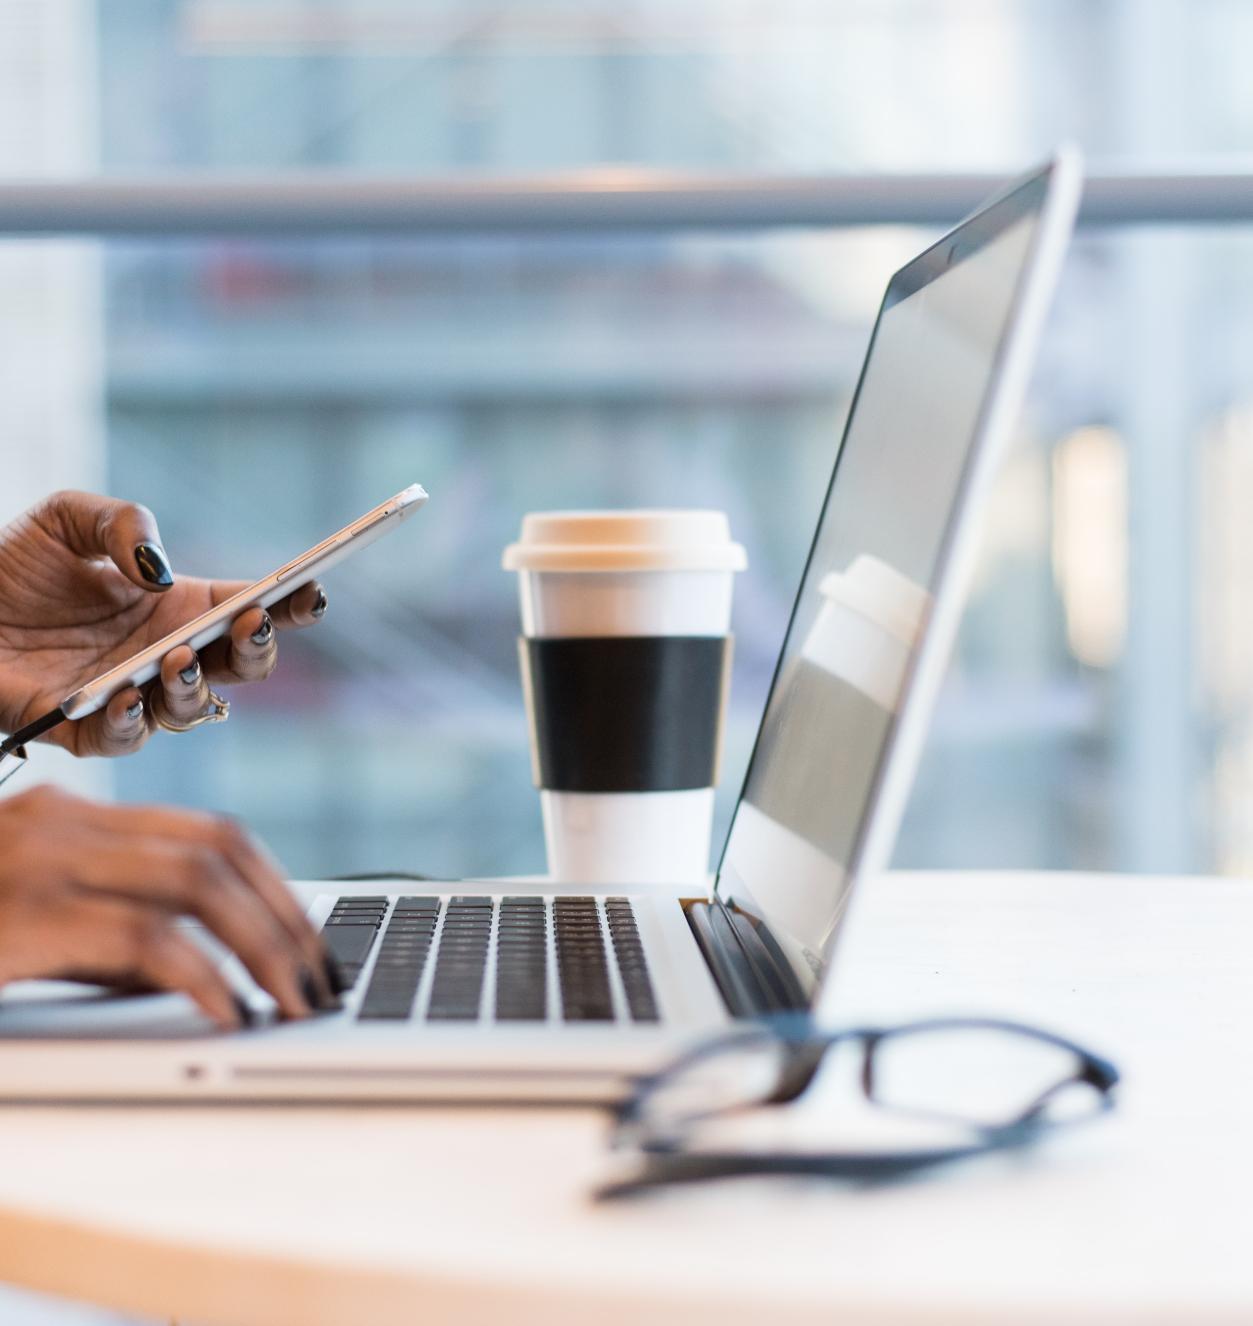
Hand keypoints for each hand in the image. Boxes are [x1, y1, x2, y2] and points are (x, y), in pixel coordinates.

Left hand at [0, 490, 326, 755]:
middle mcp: (167, 653)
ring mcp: (132, 693)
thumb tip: (163, 574)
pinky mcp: (82, 726)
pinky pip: (122, 738)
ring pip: (192, 709)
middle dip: (259, 649)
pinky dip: (131, 722)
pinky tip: (126, 697)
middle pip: (242, 665)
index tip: (312, 591)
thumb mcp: (68, 519)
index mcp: (180, 606)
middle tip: (251, 623)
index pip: (252, 608)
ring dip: (195, 688)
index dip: (291, 604)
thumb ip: (124, 523)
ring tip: (178, 658)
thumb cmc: (12, 565)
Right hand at [0, 785, 341, 1025]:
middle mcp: (62, 821)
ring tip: (296, 1000)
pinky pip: (145, 937)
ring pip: (198, 880)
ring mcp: (41, 857)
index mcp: (72, 819)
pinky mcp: (23, 910)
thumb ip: (111, 938)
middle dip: (287, 917)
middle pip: (219, 847)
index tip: (311, 943)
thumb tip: (204, 973)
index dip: (275, 888)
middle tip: (323, 980)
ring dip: (266, 945)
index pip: (209, 833)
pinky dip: (203, 977)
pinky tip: (228, 1014)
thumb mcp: (32, 929)